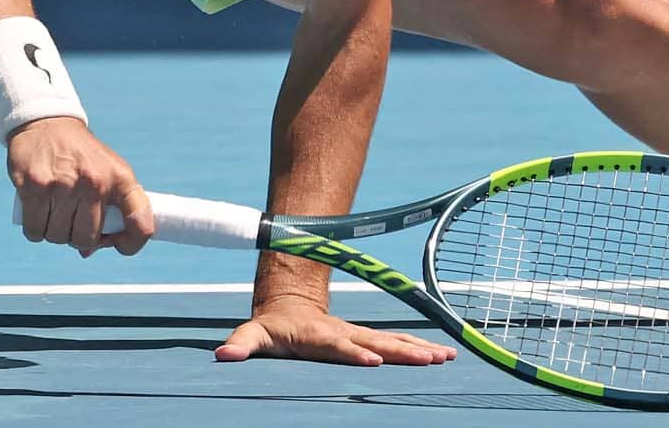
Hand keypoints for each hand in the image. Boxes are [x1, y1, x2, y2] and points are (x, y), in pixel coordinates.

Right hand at [7, 117, 152, 255]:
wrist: (48, 123)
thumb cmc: (82, 157)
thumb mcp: (107, 173)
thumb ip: (105, 211)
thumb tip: (86, 252)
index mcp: (120, 179)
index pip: (141, 223)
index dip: (133, 244)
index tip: (119, 244)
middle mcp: (95, 182)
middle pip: (87, 239)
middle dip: (78, 238)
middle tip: (72, 222)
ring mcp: (63, 185)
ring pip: (58, 237)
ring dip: (54, 233)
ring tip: (55, 212)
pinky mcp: (35, 186)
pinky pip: (35, 231)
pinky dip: (36, 230)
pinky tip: (38, 213)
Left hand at [215, 298, 455, 366]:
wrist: (290, 305)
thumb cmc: (271, 326)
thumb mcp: (253, 333)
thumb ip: (241, 343)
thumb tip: (223, 354)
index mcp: (318, 335)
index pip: (338, 346)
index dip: (354, 353)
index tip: (372, 362)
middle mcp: (343, 334)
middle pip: (376, 344)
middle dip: (403, 353)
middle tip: (429, 360)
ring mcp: (358, 335)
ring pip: (392, 342)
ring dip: (419, 350)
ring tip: (445, 357)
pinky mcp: (366, 339)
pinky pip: (395, 344)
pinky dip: (419, 349)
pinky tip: (443, 356)